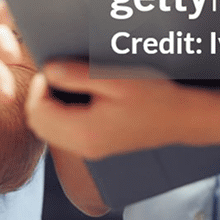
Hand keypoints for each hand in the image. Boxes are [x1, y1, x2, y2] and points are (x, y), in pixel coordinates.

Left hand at [26, 60, 214, 158]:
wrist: (181, 118)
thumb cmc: (153, 96)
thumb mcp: (113, 78)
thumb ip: (76, 75)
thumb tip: (48, 70)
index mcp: (84, 132)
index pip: (38, 112)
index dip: (39, 86)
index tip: (54, 69)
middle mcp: (83, 147)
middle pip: (37, 124)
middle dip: (40, 97)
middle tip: (57, 75)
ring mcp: (89, 150)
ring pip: (48, 131)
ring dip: (48, 107)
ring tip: (67, 83)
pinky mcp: (96, 147)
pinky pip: (62, 133)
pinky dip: (60, 115)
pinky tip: (77, 98)